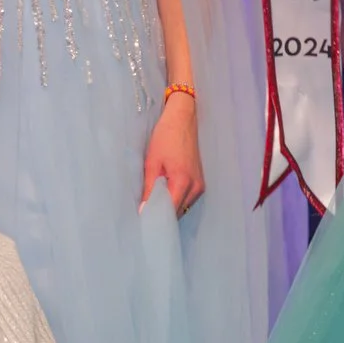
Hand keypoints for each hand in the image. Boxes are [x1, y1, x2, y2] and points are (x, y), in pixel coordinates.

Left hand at [141, 92, 206, 216]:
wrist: (182, 119)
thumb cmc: (165, 137)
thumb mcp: (152, 163)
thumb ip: (149, 189)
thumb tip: (144, 211)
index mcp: (183, 182)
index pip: (170, 211)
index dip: (157, 218)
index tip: (143, 223)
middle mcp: (195, 187)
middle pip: (178, 212)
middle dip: (162, 215)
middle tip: (145, 215)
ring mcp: (200, 185)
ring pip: (183, 206)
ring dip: (169, 208)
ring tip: (152, 205)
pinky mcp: (200, 181)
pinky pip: (186, 198)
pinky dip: (175, 200)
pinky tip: (163, 195)